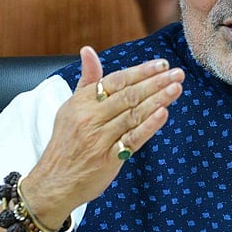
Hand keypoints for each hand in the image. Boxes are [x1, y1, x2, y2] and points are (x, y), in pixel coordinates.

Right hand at [21, 46, 184, 228]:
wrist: (54, 182)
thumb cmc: (66, 140)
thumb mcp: (71, 106)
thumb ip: (87, 79)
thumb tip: (88, 50)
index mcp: (83, 101)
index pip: (117, 80)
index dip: (141, 71)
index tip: (162, 64)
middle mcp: (91, 117)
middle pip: (129, 95)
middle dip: (156, 82)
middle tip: (177, 73)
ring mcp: (100, 138)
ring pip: (134, 114)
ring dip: (158, 100)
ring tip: (176, 88)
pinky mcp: (109, 159)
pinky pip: (132, 139)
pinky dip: (149, 126)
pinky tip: (164, 114)